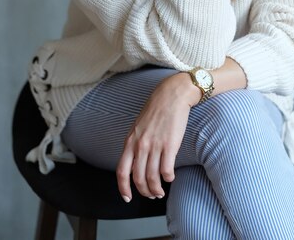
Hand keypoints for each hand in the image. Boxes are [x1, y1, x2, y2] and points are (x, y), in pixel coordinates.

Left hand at [116, 72, 199, 201]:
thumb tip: (136, 162)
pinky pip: (166, 170)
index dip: (123, 188)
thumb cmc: (156, 109)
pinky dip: (168, 178)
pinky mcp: (170, 145)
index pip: (122, 171)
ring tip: (161, 191)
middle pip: (138, 179)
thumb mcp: (138, 126)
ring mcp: (155, 145)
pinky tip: (171, 177)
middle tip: (151, 195)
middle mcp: (140, 145)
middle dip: (144, 192)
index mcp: (130, 141)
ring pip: (153, 178)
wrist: (172, 95)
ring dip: (157, 189)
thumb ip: (135, 144)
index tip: (127, 197)